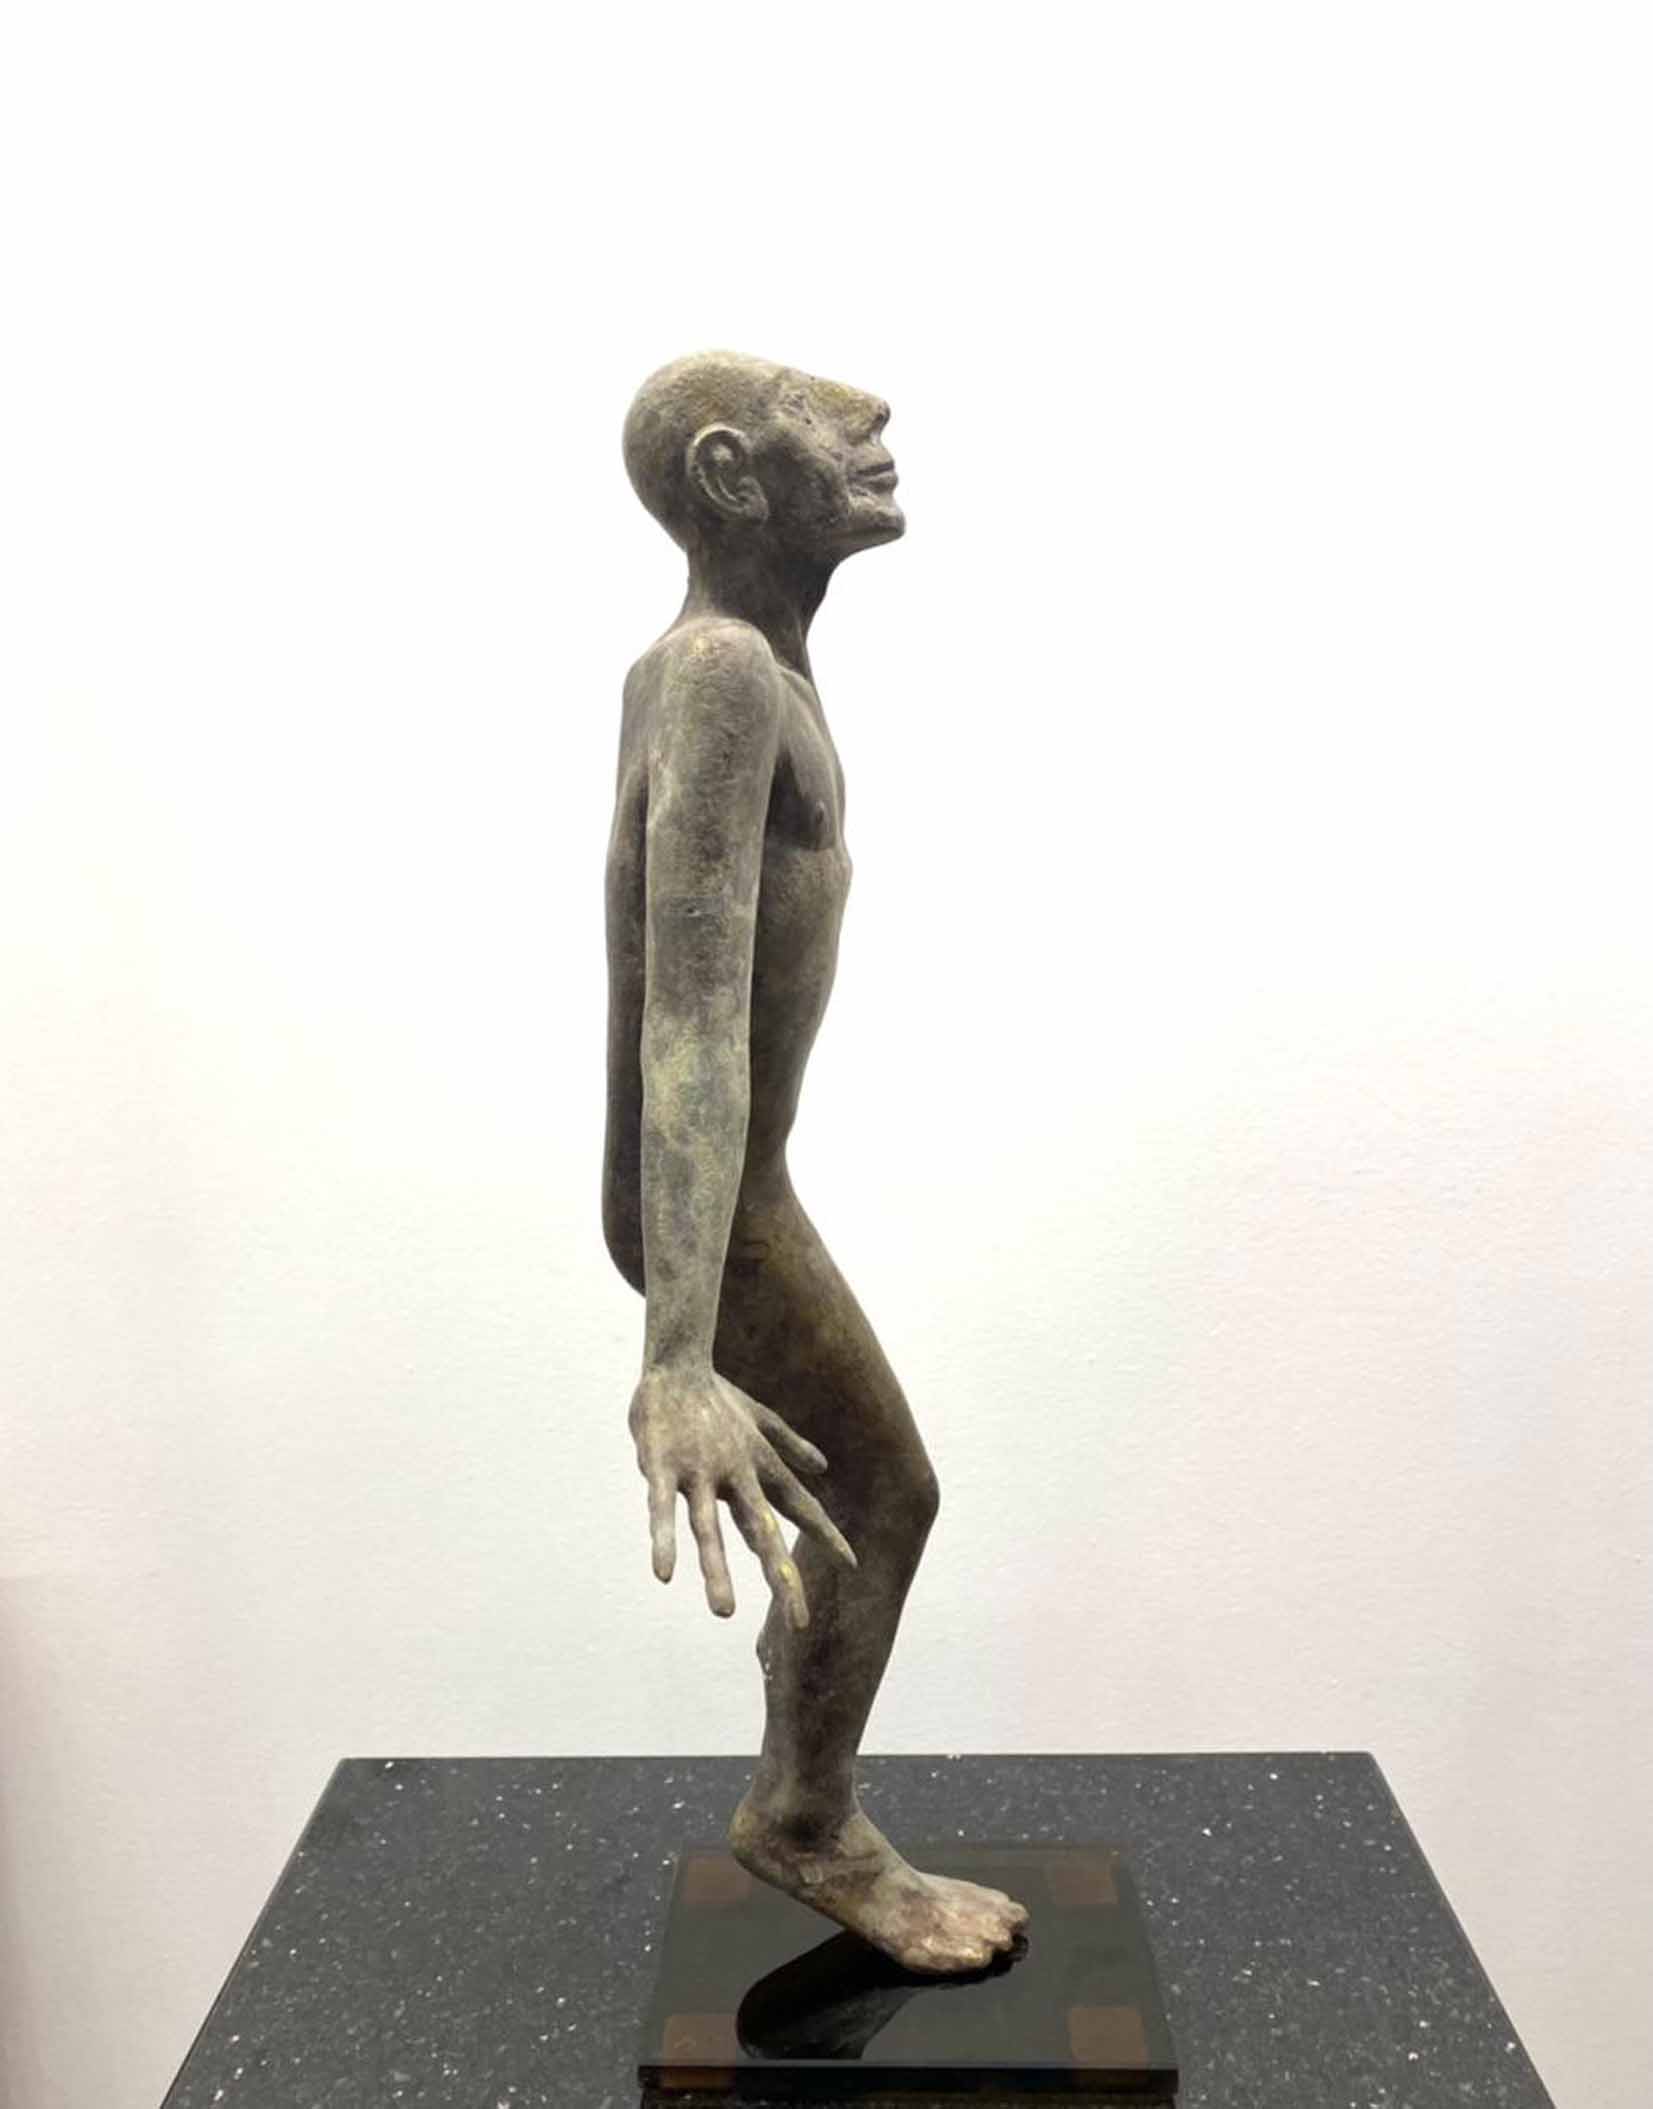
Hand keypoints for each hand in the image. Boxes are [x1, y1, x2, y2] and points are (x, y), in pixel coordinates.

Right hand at [628, 1363, 855, 1628]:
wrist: (678, 1359)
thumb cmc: (716, 1394)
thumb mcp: (759, 1419)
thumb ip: (791, 1445)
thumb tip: (824, 1467)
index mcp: (758, 1465)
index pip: (800, 1506)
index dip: (825, 1534)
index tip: (852, 1564)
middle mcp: (736, 1474)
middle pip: (763, 1532)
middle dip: (781, 1577)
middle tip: (798, 1620)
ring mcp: (698, 1472)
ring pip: (711, 1529)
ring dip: (717, 1571)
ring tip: (725, 1613)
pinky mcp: (661, 1467)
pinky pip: (662, 1510)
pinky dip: (664, 1540)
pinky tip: (663, 1574)